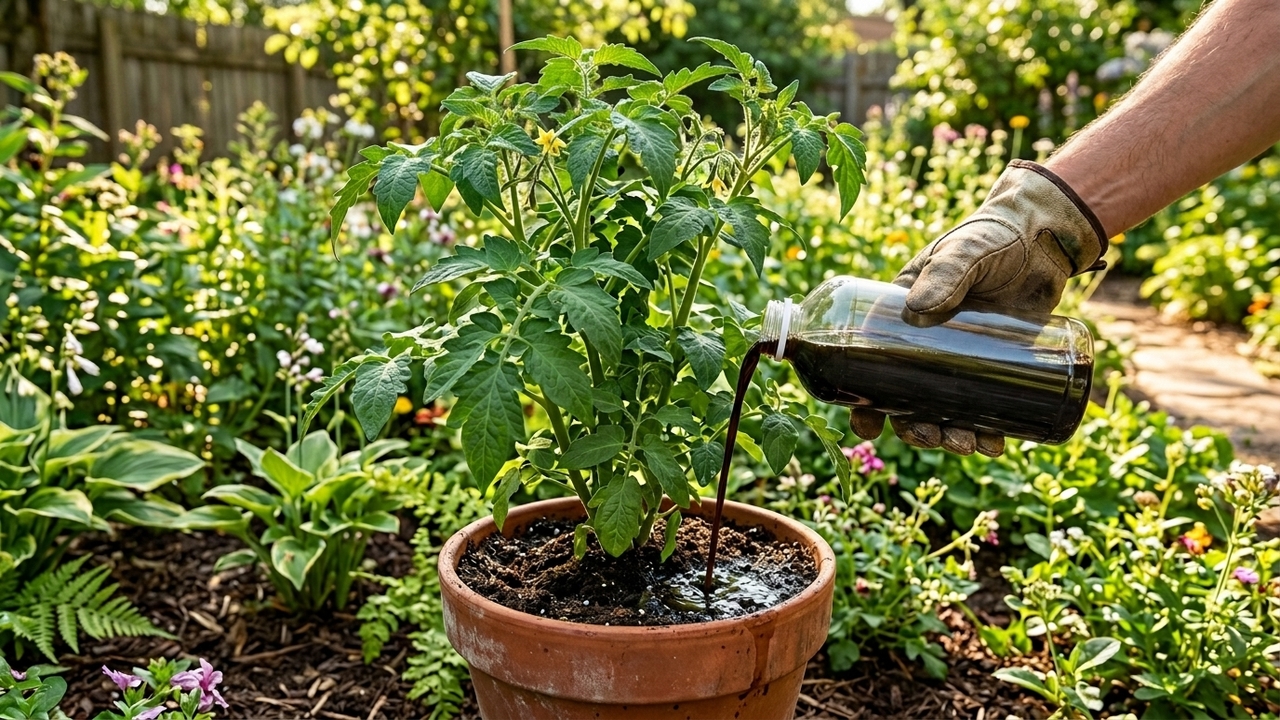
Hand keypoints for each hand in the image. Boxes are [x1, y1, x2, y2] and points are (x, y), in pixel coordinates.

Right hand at [850, 160, 1107, 456]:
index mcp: (901, 317)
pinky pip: (986, 405)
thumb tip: (920, 309)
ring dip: (952, 435)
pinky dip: (989, 429)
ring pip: (947, 409)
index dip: (865, 402)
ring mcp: (962, 358)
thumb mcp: (964, 251)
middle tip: (936, 438)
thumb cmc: (991, 236)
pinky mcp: (998, 365)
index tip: (868, 426)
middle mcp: (925, 345)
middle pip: (909, 400)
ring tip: (972, 446)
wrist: (1044, 238)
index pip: (871, 365)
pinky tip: (997, 443)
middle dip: (917, 428)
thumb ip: (946, 273)